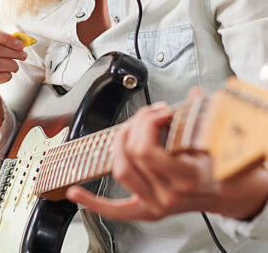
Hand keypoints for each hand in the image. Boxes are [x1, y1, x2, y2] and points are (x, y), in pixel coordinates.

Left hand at [66, 89, 267, 221]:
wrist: (231, 193)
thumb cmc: (224, 166)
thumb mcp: (217, 140)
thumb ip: (202, 115)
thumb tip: (194, 95)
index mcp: (186, 178)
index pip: (146, 150)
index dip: (145, 124)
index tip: (159, 111)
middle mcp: (168, 195)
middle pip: (130, 154)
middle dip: (135, 125)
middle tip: (148, 115)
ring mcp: (156, 204)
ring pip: (120, 170)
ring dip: (119, 143)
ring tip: (130, 129)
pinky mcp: (147, 210)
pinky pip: (116, 211)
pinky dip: (93, 202)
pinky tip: (76, 192)